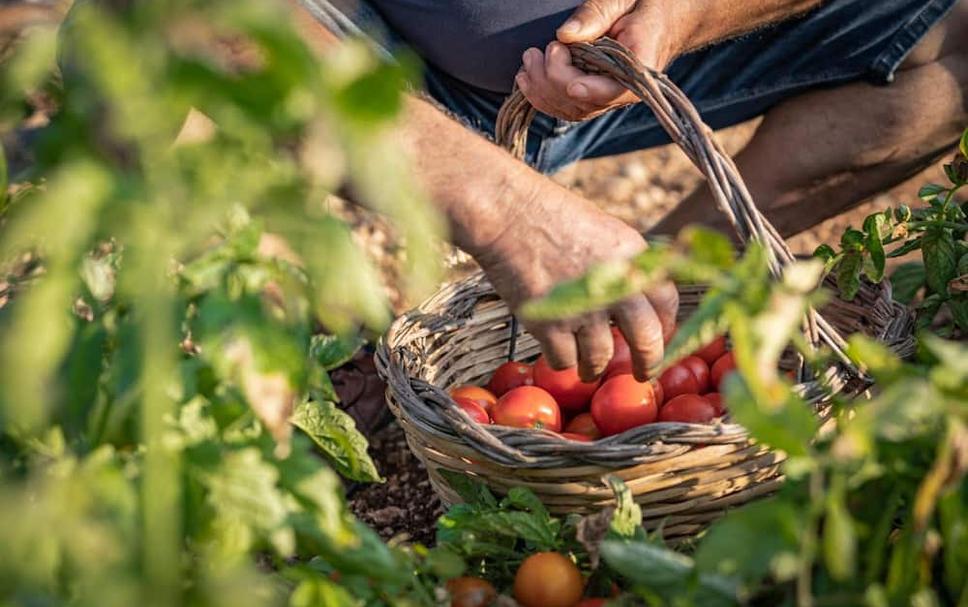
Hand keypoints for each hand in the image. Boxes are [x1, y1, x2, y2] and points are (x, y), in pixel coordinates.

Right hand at [473, 180, 677, 381]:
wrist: (510, 214)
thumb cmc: (552, 218)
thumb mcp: (606, 233)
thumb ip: (625, 267)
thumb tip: (638, 302)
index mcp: (635, 259)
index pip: (666, 304)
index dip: (665, 328)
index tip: (658, 339)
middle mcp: (617, 286)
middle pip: (647, 340)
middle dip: (647, 364)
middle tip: (641, 374)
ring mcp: (584, 308)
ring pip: (601, 358)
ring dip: (594, 368)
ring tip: (588, 368)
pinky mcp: (550, 325)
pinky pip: (565, 360)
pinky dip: (562, 362)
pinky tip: (558, 352)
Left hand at [516, 0, 690, 120]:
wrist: (658, 20)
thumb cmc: (644, 6)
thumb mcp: (623, 0)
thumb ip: (596, 15)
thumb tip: (565, 35)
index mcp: (642, 66)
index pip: (618, 90)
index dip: (593, 91)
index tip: (572, 84)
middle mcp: (625, 90)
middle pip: (586, 102)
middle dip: (554, 79)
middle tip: (538, 50)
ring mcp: (608, 98)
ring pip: (572, 110)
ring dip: (542, 89)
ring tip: (528, 60)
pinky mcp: (593, 98)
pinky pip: (566, 108)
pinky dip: (542, 97)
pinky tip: (526, 79)